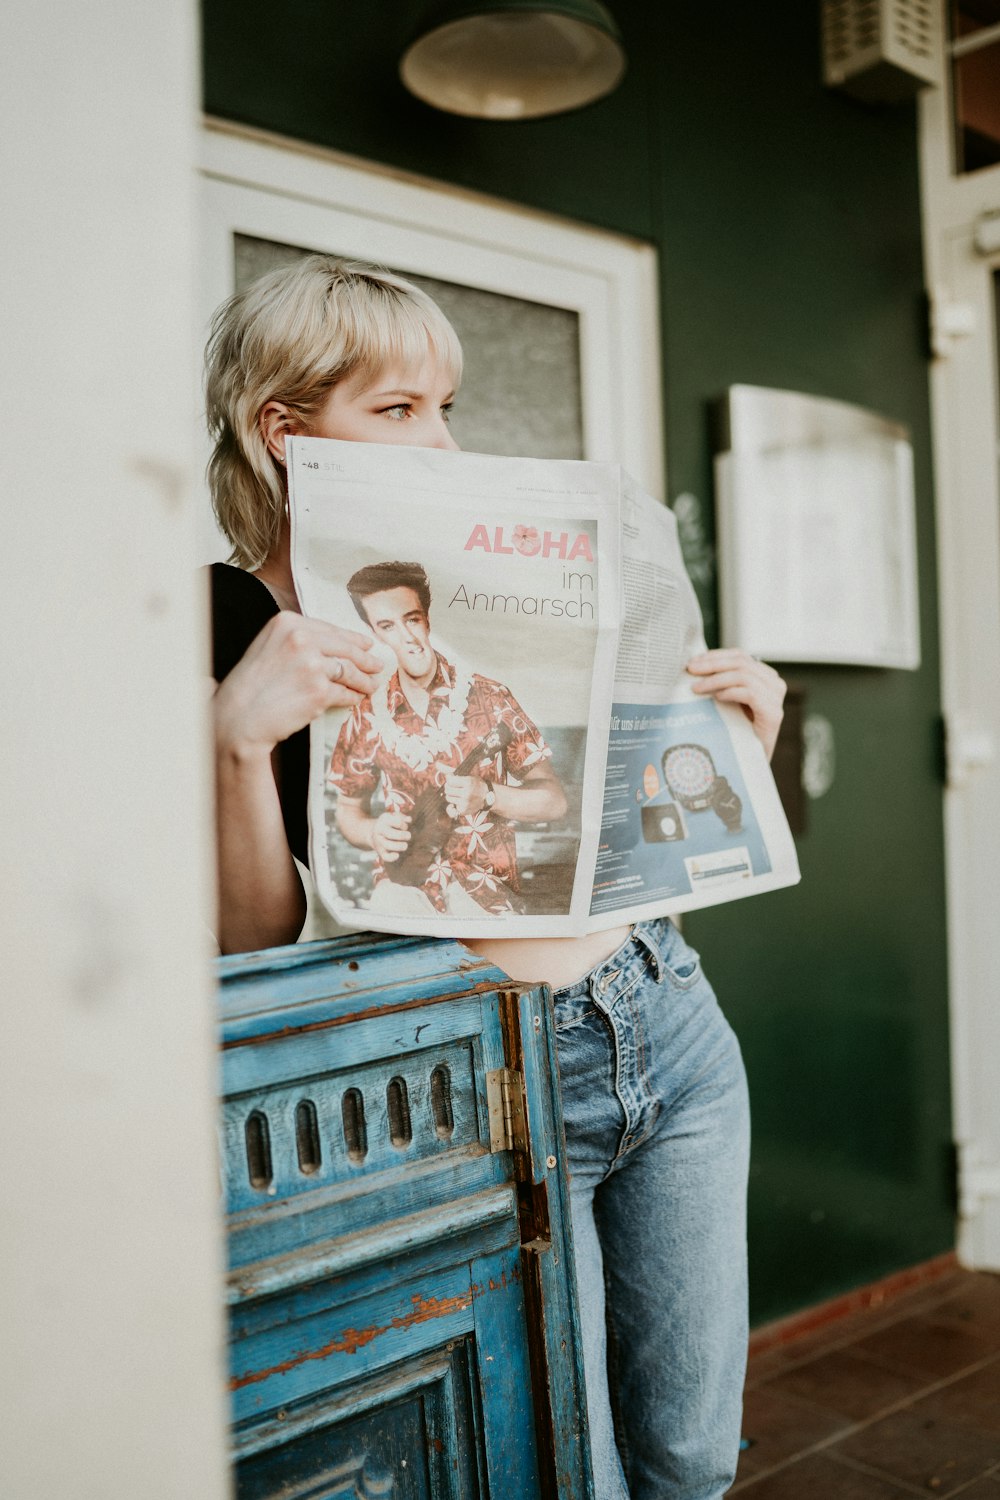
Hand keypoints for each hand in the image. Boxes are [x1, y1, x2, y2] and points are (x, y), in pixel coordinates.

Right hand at [214, 612, 380, 758]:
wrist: (238, 717)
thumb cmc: (252, 685)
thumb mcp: (269, 646)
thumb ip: (298, 639)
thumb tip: (339, 643)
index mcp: (287, 622)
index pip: (330, 629)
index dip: (353, 639)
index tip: (367, 644)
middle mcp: (300, 638)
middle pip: (346, 648)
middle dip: (366, 658)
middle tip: (378, 665)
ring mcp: (311, 664)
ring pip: (350, 670)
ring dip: (364, 680)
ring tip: (372, 685)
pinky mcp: (319, 690)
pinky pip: (345, 693)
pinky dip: (353, 697)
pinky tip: (355, 699)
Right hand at [371, 811, 410, 862]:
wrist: (372, 832)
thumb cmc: (388, 824)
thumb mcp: (393, 816)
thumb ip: (402, 817)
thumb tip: (409, 819)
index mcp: (384, 820)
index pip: (397, 822)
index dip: (404, 825)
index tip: (404, 827)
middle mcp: (379, 830)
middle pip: (392, 834)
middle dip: (403, 836)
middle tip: (408, 836)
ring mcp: (379, 841)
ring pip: (388, 846)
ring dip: (400, 846)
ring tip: (405, 845)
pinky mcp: (380, 851)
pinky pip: (385, 857)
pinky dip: (392, 857)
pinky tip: (397, 855)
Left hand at [442, 773, 488, 818]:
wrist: (487, 796)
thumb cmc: (475, 783)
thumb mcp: (466, 774)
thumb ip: (449, 770)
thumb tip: (436, 764)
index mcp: (468, 782)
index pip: (449, 780)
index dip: (450, 780)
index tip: (455, 780)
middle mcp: (467, 793)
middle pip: (447, 789)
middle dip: (450, 787)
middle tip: (457, 787)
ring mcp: (465, 803)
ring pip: (448, 798)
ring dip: (451, 796)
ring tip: (458, 794)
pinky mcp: (463, 811)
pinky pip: (450, 809)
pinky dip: (451, 806)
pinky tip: (456, 803)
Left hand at [686, 649, 785, 760]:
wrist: (750, 762)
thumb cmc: (737, 731)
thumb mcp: (729, 701)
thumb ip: (722, 683)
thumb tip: (694, 666)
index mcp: (764, 676)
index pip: (740, 656)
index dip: (716, 655)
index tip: (693, 660)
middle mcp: (774, 684)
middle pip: (741, 662)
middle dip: (712, 664)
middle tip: (690, 669)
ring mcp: (776, 699)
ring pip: (743, 676)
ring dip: (716, 680)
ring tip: (697, 688)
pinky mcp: (773, 714)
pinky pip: (749, 693)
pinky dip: (730, 692)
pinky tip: (716, 697)